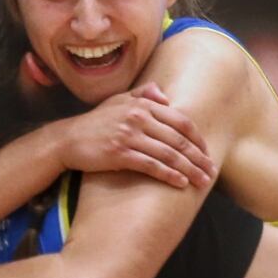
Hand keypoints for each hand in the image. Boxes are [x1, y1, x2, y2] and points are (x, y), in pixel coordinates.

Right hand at [54, 83, 214, 188]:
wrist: (66, 140)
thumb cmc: (94, 123)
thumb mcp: (117, 101)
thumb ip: (142, 94)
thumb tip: (164, 96)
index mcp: (142, 105)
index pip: (180, 121)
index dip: (197, 138)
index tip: (207, 152)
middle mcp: (138, 118)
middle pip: (178, 139)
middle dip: (198, 158)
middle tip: (210, 172)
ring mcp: (129, 136)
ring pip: (169, 154)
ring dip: (189, 170)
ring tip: (201, 182)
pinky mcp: (120, 154)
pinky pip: (151, 165)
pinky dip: (169, 175)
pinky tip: (180, 183)